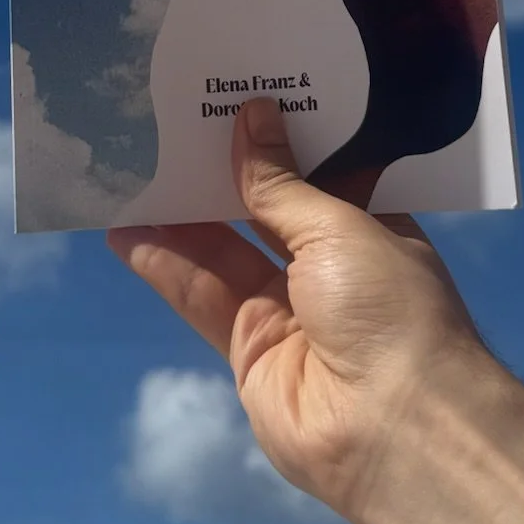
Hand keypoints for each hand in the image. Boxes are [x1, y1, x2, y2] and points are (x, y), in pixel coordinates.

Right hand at [106, 97, 499, 523]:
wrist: (397, 432)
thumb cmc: (389, 309)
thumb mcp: (339, 228)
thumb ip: (281, 184)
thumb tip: (253, 119)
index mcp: (372, 228)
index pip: (318, 172)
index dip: (278, 136)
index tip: (235, 91)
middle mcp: (330, 268)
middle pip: (263, 210)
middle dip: (221, 171)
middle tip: (171, 119)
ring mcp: (288, 311)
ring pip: (223, 252)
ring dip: (180, 214)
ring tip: (133, 165)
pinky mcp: (248, 351)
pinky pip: (202, 297)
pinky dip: (164, 265)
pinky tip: (125, 231)